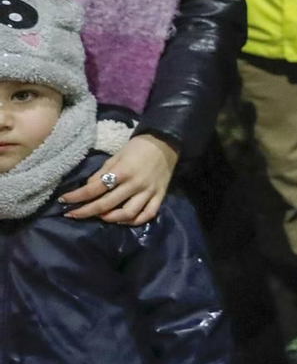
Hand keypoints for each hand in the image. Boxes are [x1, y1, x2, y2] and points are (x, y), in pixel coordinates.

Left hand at [63, 133, 179, 223]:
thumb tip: (88, 188)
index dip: (77, 196)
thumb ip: (102, 173)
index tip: (63, 200)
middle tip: (72, 214)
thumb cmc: (137, 148)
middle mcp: (135, 184)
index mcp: (122, 171)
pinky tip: (122, 220)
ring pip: (128, 213)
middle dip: (86, 211)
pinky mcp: (160, 196)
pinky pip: (148, 214)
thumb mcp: (116, 156)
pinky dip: (134, 221)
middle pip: (107, 204)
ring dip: (110, 218)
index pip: (95, 188)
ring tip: (100, 217)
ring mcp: (149, 192)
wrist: (165, 143)